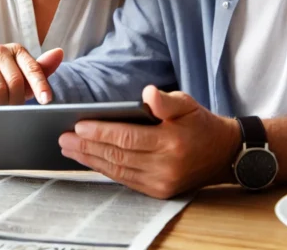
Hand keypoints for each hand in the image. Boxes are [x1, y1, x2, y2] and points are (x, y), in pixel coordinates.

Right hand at [0, 44, 64, 105]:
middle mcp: (1, 50)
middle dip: (16, 100)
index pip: (33, 69)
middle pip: (16, 82)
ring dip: (1, 103)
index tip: (46, 101)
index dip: (40, 86)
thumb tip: (59, 52)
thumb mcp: (21, 76)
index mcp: (18, 50)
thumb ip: (40, 69)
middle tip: (13, 108)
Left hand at [58, 86, 239, 198]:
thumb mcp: (188, 104)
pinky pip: (126, 180)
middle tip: (63, 138)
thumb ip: (166, 101)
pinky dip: (105, 170)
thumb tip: (147, 93)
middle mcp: (165, 167)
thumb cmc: (200, 124)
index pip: (127, 138)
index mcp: (171, 142)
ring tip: (69, 150)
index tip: (78, 126)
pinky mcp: (158, 191)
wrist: (223, 154)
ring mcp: (161, 183)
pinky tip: (90, 160)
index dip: (101, 132)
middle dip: (87, 147)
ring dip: (91, 160)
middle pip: (117, 156)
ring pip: (118, 171)